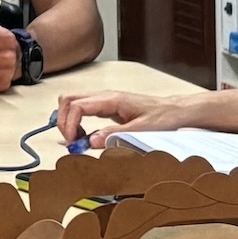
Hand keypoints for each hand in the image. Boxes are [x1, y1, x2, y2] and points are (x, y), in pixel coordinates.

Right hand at [56, 89, 201, 147]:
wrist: (174, 111)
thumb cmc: (162, 117)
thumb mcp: (140, 129)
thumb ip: (114, 135)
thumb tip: (90, 142)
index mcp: (111, 99)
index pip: (77, 106)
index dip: (69, 124)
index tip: (73, 142)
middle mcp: (104, 96)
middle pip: (68, 99)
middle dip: (63, 120)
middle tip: (70, 141)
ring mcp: (104, 100)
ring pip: (72, 102)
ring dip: (68, 120)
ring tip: (77, 139)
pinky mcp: (106, 106)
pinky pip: (82, 109)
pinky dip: (76, 121)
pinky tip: (85, 136)